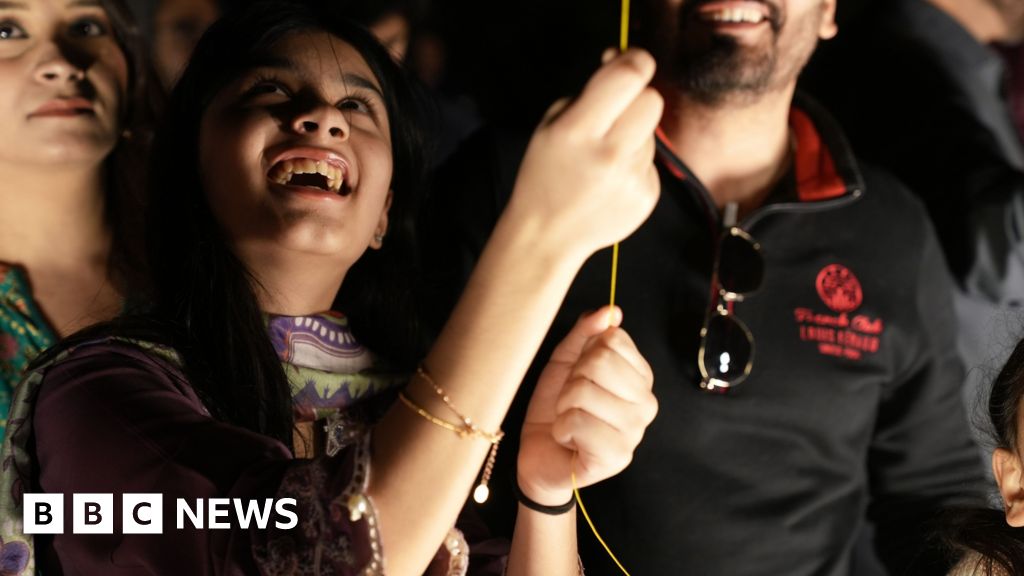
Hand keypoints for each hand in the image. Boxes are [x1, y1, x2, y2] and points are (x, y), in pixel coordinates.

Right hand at [505, 49, 662, 264]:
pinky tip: (610, 181)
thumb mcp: (550, 125)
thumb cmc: (545, 174)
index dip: (636, 60)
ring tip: (602, 160)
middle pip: (653, 101)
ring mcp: (632, 179)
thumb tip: (621, 60)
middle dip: (637, 99)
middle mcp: (609, 154)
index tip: (632, 61)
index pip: (628, 77)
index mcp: (578, 130)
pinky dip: (634, 166)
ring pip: (651, 134)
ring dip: (632, 137)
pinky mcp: (647, 197)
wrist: (547, 235)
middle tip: (616, 113)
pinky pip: (651, 163)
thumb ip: (588, 91)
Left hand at [517, 307, 657, 504]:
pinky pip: (577, 421)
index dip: (584, 354)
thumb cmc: (557, 408)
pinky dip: (562, 429)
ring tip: (569, 420)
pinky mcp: (618, 457)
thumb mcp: (566, 362)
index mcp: (639, 377)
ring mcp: (635, 432)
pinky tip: (569, 439)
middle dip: (572, 380)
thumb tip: (611, 311)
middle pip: (600, 361)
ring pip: (584, 391)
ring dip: (564, 406)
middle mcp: (646, 404)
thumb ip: (587, 332)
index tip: (579, 376)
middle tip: (571, 401)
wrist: (541, 454)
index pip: (614, 340)